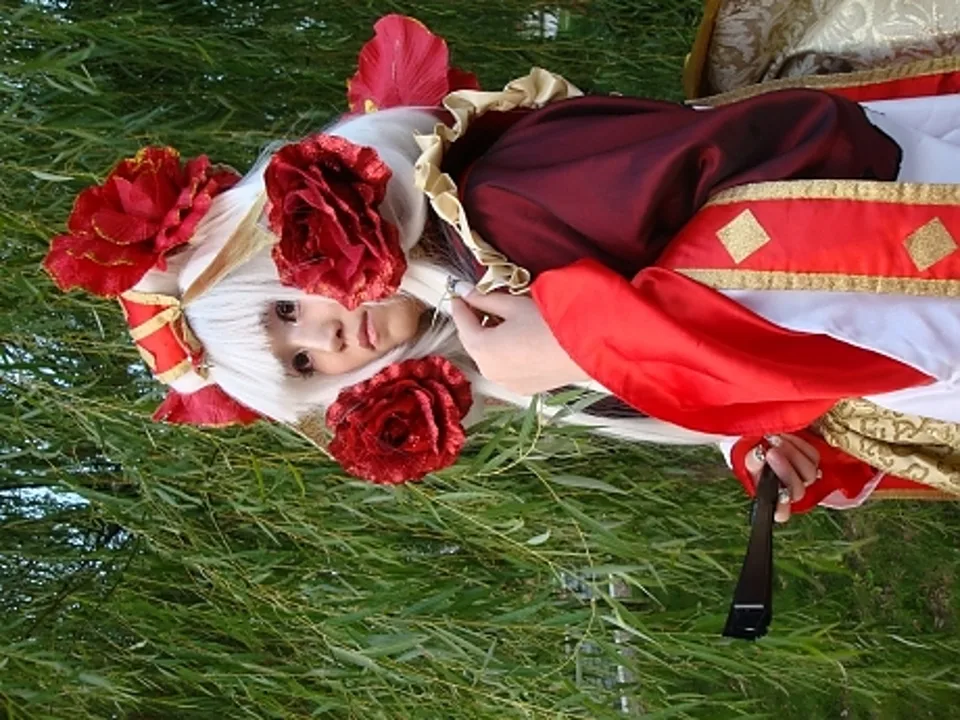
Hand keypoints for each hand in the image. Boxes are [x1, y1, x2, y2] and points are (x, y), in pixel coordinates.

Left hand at [450, 288, 588, 394]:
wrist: (587, 348)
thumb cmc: (550, 323)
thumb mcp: (514, 304)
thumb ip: (486, 299)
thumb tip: (469, 293)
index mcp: (481, 349)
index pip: (462, 323)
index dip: (460, 305)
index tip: (460, 292)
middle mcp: (489, 371)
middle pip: (474, 342)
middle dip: (475, 322)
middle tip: (481, 301)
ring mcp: (506, 383)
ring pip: (489, 357)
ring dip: (490, 338)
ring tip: (502, 318)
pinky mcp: (524, 388)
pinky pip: (506, 368)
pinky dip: (505, 353)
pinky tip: (518, 338)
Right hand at [744, 434, 820, 522]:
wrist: (760, 439)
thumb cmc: (751, 453)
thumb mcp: (746, 459)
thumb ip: (752, 461)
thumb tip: (759, 456)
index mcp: (772, 498)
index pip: (780, 513)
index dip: (782, 507)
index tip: (778, 493)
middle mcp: (790, 491)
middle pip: (797, 490)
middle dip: (785, 471)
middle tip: (771, 453)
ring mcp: (804, 478)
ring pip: (808, 473)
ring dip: (792, 454)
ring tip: (775, 440)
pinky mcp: (812, 461)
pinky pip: (812, 455)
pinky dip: (797, 444)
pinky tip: (783, 436)